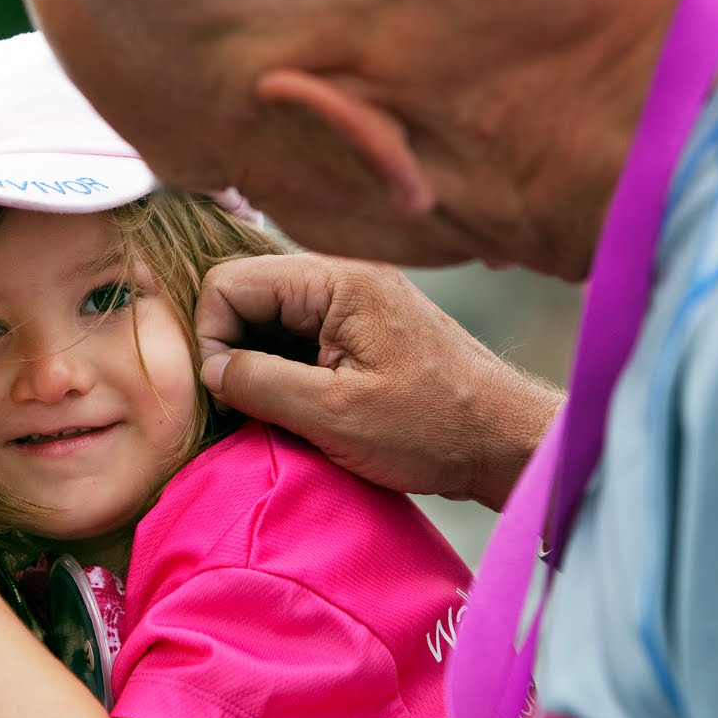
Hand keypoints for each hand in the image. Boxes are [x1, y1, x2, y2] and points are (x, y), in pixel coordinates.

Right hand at [196, 253, 561, 509]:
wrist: (507, 441)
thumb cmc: (434, 428)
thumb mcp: (335, 415)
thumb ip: (261, 383)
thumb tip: (210, 370)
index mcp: (337, 281)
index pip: (230, 282)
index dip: (211, 337)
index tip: (227, 391)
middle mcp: (343, 276)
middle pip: (246, 295)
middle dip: (233, 350)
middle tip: (247, 406)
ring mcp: (354, 300)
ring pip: (269, 319)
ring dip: (260, 364)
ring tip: (278, 412)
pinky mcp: (362, 327)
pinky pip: (298, 335)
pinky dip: (286, 369)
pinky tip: (301, 408)